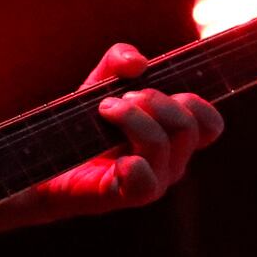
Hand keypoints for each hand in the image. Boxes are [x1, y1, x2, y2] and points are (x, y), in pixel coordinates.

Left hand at [36, 43, 225, 216]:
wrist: (45, 156)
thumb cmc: (82, 122)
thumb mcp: (102, 80)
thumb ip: (121, 60)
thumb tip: (139, 63)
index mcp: (174, 137)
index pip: (210, 125)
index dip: (194, 103)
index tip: (153, 91)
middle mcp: (170, 162)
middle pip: (187, 127)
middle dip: (153, 101)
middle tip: (118, 99)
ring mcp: (149, 182)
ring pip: (161, 145)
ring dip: (131, 118)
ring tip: (104, 111)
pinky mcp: (120, 197)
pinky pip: (144, 185)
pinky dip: (132, 165)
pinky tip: (114, 156)